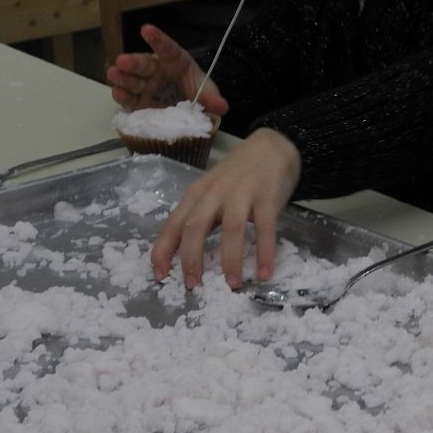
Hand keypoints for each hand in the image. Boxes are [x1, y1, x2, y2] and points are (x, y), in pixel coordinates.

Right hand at [107, 24, 228, 116]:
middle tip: (122, 61)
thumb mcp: (207, 91)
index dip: (158, 39)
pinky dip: (122, 95)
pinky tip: (118, 92)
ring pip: (132, 79)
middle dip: (133, 62)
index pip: (167, 48)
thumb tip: (222, 107)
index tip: (147, 30)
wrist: (190, 108)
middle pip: (144, 64)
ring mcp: (146, 85)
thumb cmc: (196, 91)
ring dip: (122, 77)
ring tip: (113, 73)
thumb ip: (212, 97)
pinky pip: (129, 98)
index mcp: (175, 61)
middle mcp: (156, 70)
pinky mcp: (139, 102)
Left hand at [151, 128, 300, 288]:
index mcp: (197, 194)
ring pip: (230, 229)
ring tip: (232, 284)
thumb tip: (188, 255)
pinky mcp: (267, 198)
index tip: (160, 275)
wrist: (273, 148)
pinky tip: (264, 273)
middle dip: (191, 258)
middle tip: (194, 285)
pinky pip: (264, 228)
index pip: (173, 224)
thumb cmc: (240, 175)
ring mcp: (241, 194)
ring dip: (229, 260)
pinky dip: (264, 252)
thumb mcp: (213, 192)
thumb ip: (202, 217)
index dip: (163, 250)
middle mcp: (214, 193)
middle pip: (196, 226)